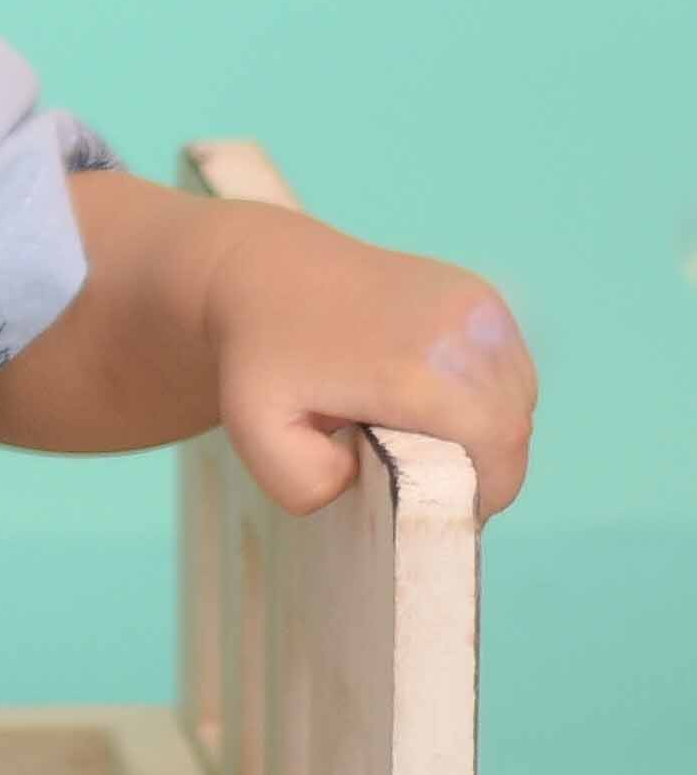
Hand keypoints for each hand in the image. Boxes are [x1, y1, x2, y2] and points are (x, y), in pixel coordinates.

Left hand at [207, 207, 535, 521]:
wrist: (263, 268)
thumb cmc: (259, 355)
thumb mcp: (255, 432)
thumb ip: (305, 483)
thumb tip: (366, 480)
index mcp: (417, 367)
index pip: (496, 449)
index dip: (479, 493)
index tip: (435, 507)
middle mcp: (461, 328)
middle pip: (513, 428)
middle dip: (485, 470)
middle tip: (430, 482)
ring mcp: (475, 303)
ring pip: (519, 397)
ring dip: (488, 432)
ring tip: (428, 439)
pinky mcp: (478, 293)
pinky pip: (509, 366)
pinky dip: (487, 396)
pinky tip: (435, 399)